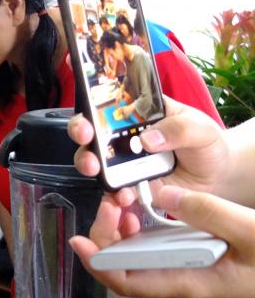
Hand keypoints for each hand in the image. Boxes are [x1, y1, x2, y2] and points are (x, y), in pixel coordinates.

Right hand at [68, 96, 227, 204]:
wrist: (216, 179)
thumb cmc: (207, 145)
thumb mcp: (201, 129)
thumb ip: (179, 128)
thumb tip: (148, 138)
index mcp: (137, 113)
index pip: (108, 103)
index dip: (92, 105)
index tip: (90, 112)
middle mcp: (123, 135)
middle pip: (91, 130)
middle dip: (80, 132)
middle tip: (85, 136)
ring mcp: (122, 161)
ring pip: (94, 160)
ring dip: (88, 162)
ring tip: (95, 168)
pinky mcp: (128, 184)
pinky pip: (112, 189)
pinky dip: (112, 193)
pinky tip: (123, 194)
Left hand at [70, 185, 254, 297]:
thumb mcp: (249, 230)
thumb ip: (207, 213)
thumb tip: (163, 196)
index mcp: (186, 284)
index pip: (125, 282)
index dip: (97, 262)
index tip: (79, 239)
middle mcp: (177, 288)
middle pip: (124, 270)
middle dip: (107, 236)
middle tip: (112, 201)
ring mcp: (182, 280)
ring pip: (136, 263)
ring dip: (121, 234)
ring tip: (122, 202)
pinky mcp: (188, 270)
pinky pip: (152, 257)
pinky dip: (139, 236)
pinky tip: (141, 213)